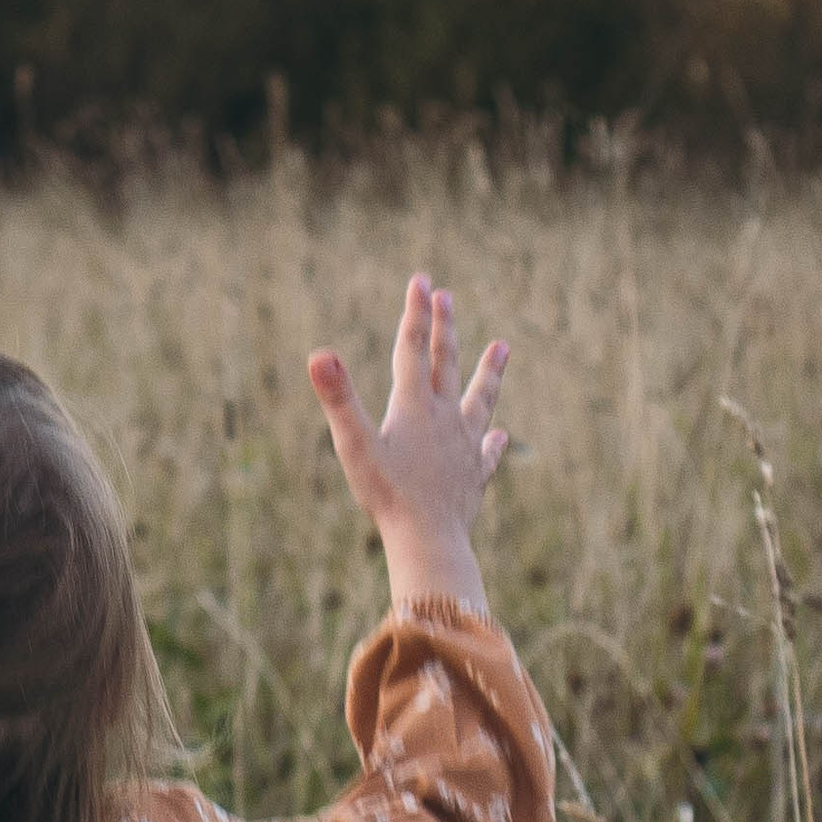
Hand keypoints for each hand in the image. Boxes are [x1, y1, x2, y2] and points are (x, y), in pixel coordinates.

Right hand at [309, 275, 509, 617]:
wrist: (429, 541)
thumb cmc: (387, 495)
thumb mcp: (353, 444)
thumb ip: (338, 397)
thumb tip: (318, 354)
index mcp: (415, 406)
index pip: (414, 348)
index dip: (415, 313)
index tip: (422, 280)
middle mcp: (445, 418)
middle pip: (446, 364)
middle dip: (445, 328)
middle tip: (445, 296)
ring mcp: (465, 446)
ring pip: (479, 399)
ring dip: (489, 371)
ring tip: (503, 346)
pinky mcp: (474, 475)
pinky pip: (486, 452)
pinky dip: (491, 440)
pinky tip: (497, 434)